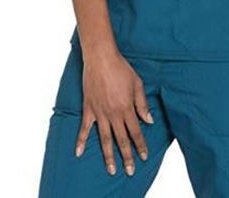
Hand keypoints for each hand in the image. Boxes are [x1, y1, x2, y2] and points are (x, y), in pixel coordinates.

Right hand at [74, 47, 153, 175]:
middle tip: (130, 171)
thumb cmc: (121, 68)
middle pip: (121, 139)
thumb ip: (142, 104)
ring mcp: (100, 112)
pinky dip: (81, 141)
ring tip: (111, 169)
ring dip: (108, 155)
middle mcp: (113, 113)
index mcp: (127, 108)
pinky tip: (79, 153)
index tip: (143, 157)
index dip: (140, 146)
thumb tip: (149, 120)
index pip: (136, 132)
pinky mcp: (89, 108)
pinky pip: (85, 128)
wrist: (101, 58)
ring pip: (105, 138)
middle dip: (127, 156)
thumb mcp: (137, 84)